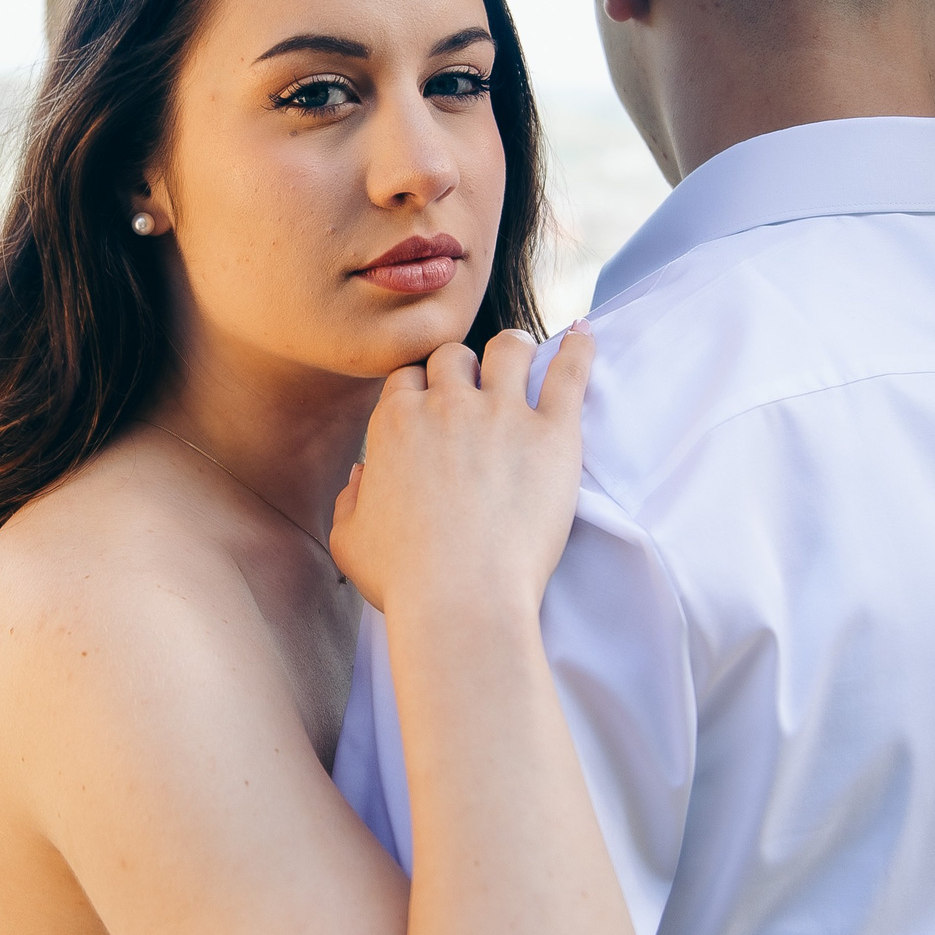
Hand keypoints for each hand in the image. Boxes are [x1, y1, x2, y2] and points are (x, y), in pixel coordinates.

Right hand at [330, 321, 594, 621]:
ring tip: (525, 353)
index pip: (406, 378)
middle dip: (463, 367)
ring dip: (514, 349)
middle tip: (477, 382)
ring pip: (509, 350)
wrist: (462, 599)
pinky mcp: (553, 433)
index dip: (419, 388)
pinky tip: (585, 334)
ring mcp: (503, 413)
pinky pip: (570, 373)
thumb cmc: (404, 579)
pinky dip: (579, 349)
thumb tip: (362, 475)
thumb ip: (350, 499)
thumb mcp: (349, 540)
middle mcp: (446, 404)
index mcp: (395, 423)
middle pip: (454, 357)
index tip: (431, 402)